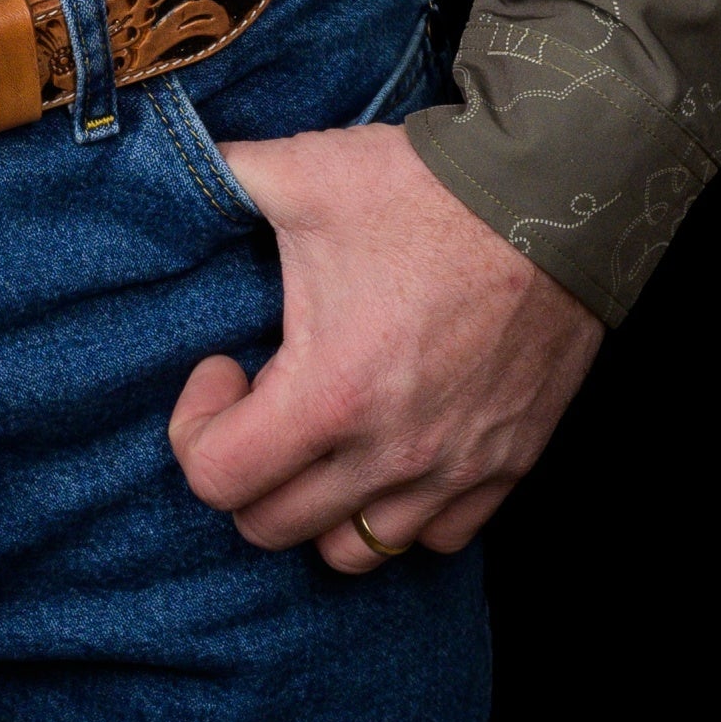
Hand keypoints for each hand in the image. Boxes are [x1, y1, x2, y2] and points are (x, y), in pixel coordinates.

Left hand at [168, 121, 599, 571]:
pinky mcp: (505, 467)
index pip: (218, 479)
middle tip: (260, 399)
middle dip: (246, 469)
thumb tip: (173, 170)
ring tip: (320, 434)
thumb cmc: (421, 190)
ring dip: (319, 504)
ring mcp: (452, 471)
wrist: (547, 198)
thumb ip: (221, 176)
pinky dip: (400, 511)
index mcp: (329, 394)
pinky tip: (390, 444)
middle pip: (273, 526)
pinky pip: (435, 538)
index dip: (195, 427)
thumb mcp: (302, 173)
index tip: (222, 365)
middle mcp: (389, 455)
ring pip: (355, 551)